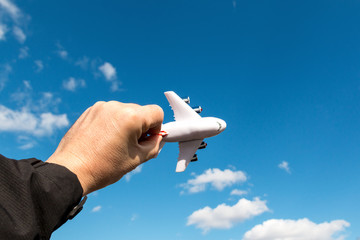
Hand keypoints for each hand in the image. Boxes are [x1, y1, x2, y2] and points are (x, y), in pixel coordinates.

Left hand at [47, 101, 163, 194]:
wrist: (70, 170)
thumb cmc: (103, 167)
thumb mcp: (136, 159)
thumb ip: (153, 146)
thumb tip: (158, 138)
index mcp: (131, 117)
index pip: (157, 113)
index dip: (156, 128)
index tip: (145, 141)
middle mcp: (117, 106)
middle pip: (141, 112)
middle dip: (140, 127)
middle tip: (129, 146)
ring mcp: (102, 107)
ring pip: (125, 112)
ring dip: (126, 124)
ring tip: (113, 144)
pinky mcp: (90, 110)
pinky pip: (110, 113)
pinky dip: (112, 123)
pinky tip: (103, 139)